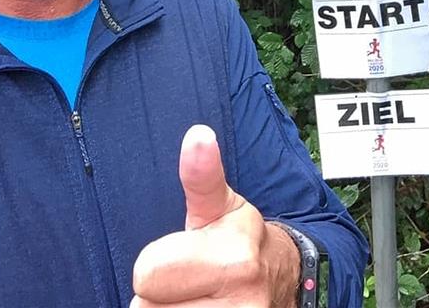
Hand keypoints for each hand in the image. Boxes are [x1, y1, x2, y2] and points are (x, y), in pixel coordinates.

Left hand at [131, 124, 300, 306]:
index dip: (157, 264)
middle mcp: (242, 304)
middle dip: (161, 296)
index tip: (183, 259)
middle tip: (189, 284)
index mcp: (234, 260)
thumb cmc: (238, 240)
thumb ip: (201, 177)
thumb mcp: (220, 206)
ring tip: (193, 300)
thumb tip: (198, 137)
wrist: (282, 282)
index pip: (145, 275)